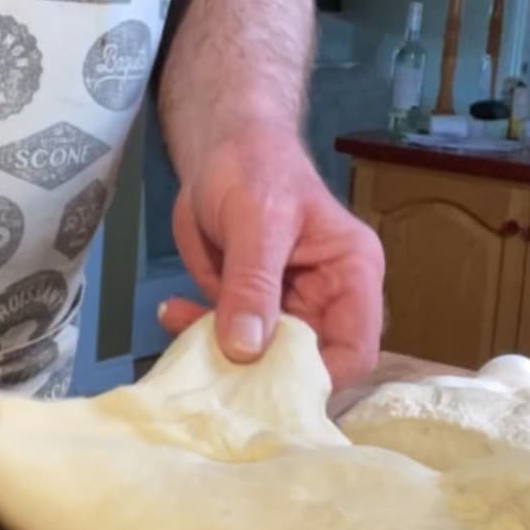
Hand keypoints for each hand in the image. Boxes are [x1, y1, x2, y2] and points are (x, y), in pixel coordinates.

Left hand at [158, 124, 384, 388]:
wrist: (221, 146)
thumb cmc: (256, 166)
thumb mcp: (258, 221)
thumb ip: (254, 284)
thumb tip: (246, 351)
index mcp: (353, 275)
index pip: (356, 348)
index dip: (322, 375)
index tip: (268, 382)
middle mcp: (329, 299)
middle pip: (310, 365)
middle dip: (262, 374)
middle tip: (213, 368)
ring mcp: (289, 307)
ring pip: (265, 360)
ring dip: (223, 354)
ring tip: (182, 325)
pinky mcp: (253, 308)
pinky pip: (232, 339)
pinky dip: (201, 333)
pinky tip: (173, 311)